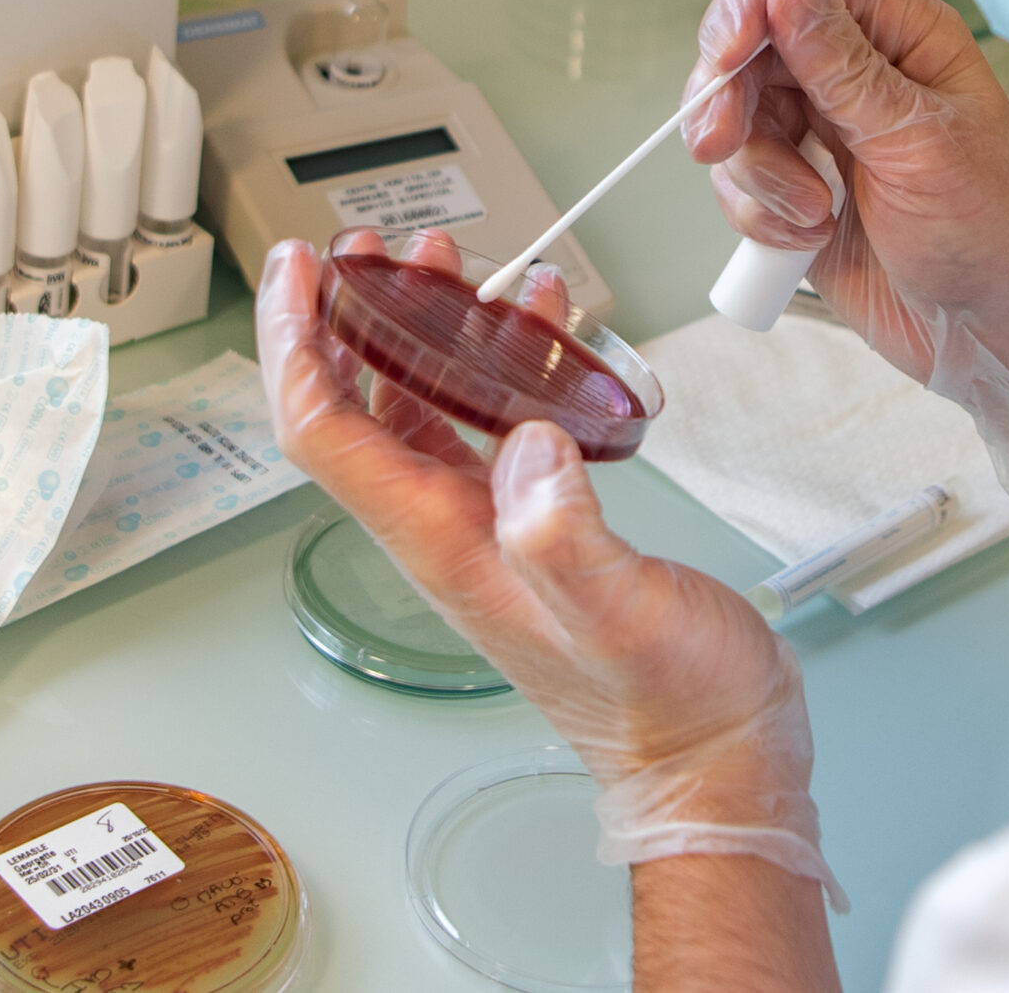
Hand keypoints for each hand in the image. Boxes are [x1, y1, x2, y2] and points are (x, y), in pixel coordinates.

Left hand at [254, 230, 844, 907]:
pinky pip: (490, 427)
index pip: (326, 431)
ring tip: (447, 269)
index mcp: (443, 544)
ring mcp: (490, 528)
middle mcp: (449, 532)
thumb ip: (568, 534)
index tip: (296, 268)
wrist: (713, 757)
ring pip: (421, 411)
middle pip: (355, 409)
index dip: (297, 342)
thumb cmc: (670, 704)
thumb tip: (526, 446)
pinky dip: (500, 364)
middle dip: (348, 318)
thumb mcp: (622, 611)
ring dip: (421, 333)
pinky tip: (540, 328)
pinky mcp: (536, 525)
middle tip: (366, 250)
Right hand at [683, 0, 1008, 509]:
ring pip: (735, 117)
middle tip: (722, 142)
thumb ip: (843, 67)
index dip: (754, 3)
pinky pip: (739, 180)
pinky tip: (809, 238)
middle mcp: (855, 72)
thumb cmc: (989, 229)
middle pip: (751, 45)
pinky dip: (759, 213)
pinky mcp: (796, 189)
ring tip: (811, 213)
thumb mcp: (917, 141)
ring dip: (756, 171)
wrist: (991, 333)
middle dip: (729, 96)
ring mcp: (821, 131)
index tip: (728, 54)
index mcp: (901, 35)